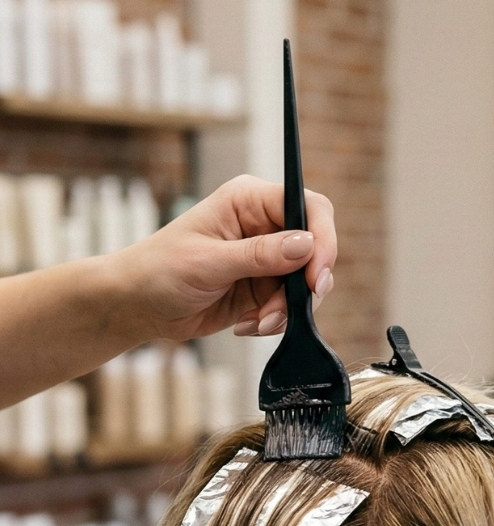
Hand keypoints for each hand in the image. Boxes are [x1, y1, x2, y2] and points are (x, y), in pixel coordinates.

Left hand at [117, 173, 336, 341]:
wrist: (140, 304)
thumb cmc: (160, 269)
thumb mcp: (209, 261)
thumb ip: (260, 255)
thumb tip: (306, 246)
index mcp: (249, 201)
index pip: (308, 207)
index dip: (322, 239)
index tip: (316, 277)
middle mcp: (265, 225)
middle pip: (315, 249)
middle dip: (305, 285)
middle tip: (290, 309)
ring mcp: (268, 258)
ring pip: (306, 284)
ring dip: (288, 309)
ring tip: (257, 321)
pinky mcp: (266, 287)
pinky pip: (291, 306)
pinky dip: (276, 321)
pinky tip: (247, 324)